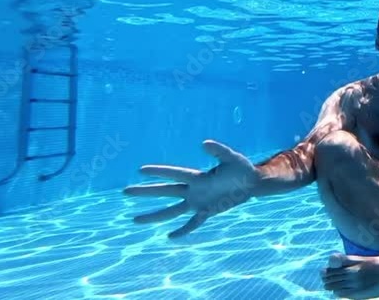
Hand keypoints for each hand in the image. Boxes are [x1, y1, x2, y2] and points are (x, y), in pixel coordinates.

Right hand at [123, 140, 259, 237]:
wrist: (252, 183)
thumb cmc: (241, 168)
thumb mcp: (232, 158)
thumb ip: (219, 151)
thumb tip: (204, 143)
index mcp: (197, 176)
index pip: (173, 173)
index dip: (158, 172)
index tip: (140, 170)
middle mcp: (193, 189)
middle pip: (165, 191)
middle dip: (146, 191)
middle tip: (126, 191)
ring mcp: (198, 202)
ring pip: (171, 210)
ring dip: (154, 215)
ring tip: (134, 219)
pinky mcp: (207, 211)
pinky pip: (192, 223)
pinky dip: (183, 230)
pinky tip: (170, 236)